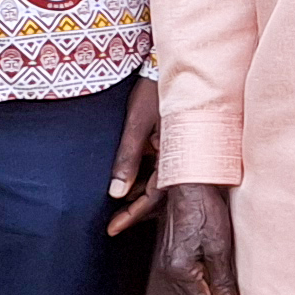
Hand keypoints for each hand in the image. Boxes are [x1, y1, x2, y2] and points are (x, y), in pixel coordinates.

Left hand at [106, 75, 165, 234]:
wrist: (168, 65)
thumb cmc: (153, 92)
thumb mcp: (136, 124)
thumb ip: (128, 158)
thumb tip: (116, 193)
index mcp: (176, 156)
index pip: (155, 198)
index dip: (132, 216)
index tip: (112, 229)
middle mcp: (182, 159)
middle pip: (161, 197)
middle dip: (136, 212)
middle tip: (113, 225)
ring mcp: (181, 154)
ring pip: (161, 186)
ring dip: (140, 196)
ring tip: (119, 207)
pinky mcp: (177, 147)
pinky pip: (163, 172)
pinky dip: (147, 180)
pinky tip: (133, 184)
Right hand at [157, 182, 241, 294]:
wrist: (189, 181)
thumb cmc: (204, 208)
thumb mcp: (219, 245)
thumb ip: (223, 279)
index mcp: (180, 269)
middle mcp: (170, 269)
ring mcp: (169, 261)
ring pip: (193, 294)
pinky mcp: (174, 253)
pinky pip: (190, 281)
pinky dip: (205, 290)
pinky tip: (218, 291)